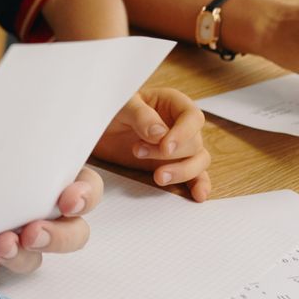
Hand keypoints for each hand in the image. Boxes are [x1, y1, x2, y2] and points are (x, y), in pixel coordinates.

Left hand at [0, 111, 101, 282]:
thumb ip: (12, 159)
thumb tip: (30, 181)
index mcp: (43, 172)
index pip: (84, 187)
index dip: (86, 196)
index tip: (68, 199)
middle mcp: (31, 205)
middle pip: (71, 232)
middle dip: (60, 237)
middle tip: (34, 232)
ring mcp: (5, 231)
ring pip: (33, 257)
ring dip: (22, 255)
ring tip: (0, 244)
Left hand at [92, 88, 211, 200]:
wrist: (98, 131)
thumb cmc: (112, 111)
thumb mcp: (123, 106)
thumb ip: (142, 116)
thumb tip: (160, 134)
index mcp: (173, 104)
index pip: (192, 117)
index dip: (183, 133)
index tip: (165, 147)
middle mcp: (181, 126)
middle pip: (195, 143)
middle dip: (171, 154)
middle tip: (138, 151)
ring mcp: (180, 147)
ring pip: (199, 161)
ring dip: (183, 172)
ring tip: (158, 177)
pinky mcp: (174, 165)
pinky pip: (195, 176)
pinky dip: (198, 185)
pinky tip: (197, 195)